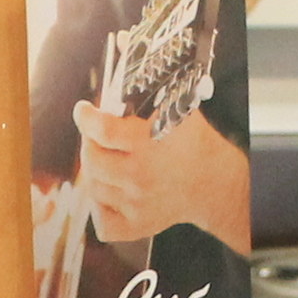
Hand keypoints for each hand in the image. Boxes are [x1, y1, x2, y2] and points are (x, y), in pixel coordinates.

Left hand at [73, 99, 249, 255]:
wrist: (214, 182)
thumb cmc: (193, 142)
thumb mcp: (176, 107)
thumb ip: (146, 93)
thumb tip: (115, 73)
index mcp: (147, 144)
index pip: (101, 130)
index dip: (86, 118)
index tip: (83, 111)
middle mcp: (139, 176)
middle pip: (91, 159)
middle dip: (89, 143)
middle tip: (95, 137)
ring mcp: (137, 203)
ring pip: (93, 188)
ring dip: (96, 172)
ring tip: (107, 161)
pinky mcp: (138, 224)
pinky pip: (103, 224)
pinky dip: (100, 209)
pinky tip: (111, 193)